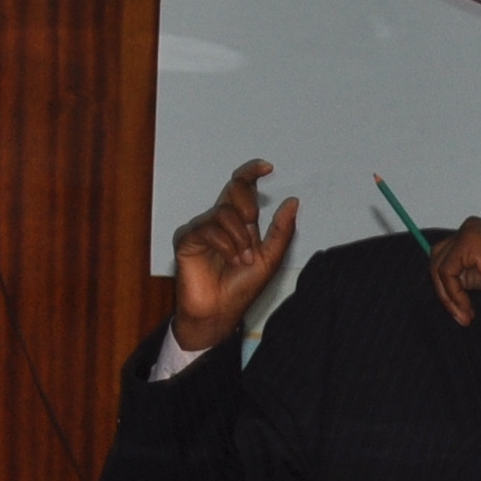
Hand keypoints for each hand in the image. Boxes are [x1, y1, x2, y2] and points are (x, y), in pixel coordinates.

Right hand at [167, 159, 300, 354]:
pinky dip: (225, 245)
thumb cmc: (241, 287)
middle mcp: (219, 220)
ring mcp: (201, 228)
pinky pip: (208, 229)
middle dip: (247, 203)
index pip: (242, 187)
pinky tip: (229, 260)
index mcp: (238, 221)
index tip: (268, 168)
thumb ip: (281, 230)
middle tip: (252, 223)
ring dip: (239, 237)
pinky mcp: (187, 239)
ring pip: (224, 213)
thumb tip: (293, 201)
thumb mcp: (270, 258)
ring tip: (242, 259)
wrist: (220, 312)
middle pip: (233, 190)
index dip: (252, 172)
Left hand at [431, 217, 480, 329]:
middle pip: (437, 258)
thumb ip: (464, 272)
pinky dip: (453, 294)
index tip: (458, 308)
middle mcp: (469, 227)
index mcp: (473, 231)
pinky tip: (467, 308)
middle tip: (459, 312)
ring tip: (464, 314)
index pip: (445, 255)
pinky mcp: (467, 244)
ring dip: (448, 296)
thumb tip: (443, 283)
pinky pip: (447, 273)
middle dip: (444, 289)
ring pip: (439, 267)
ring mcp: (467, 233)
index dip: (446, 284)